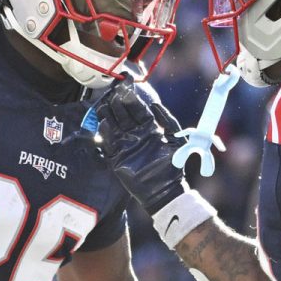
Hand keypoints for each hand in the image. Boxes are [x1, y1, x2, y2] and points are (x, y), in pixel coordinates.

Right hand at [95, 83, 186, 213]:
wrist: (164, 190)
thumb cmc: (173, 165)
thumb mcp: (176, 140)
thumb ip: (168, 121)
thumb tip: (156, 104)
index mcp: (150, 129)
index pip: (138, 111)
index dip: (132, 100)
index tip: (126, 89)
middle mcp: (136, 135)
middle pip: (124, 116)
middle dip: (118, 105)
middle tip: (112, 94)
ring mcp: (126, 145)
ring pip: (114, 126)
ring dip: (109, 115)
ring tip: (104, 104)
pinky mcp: (117, 157)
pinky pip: (109, 143)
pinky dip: (105, 133)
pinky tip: (103, 123)